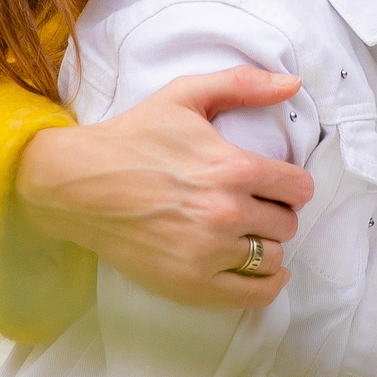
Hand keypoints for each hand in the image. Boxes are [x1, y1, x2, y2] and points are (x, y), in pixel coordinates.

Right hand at [15, 68, 317, 311]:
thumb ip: (243, 84)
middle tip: (257, 208)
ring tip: (250, 236)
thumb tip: (293, 82)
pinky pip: (253, 295)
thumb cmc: (133, 137)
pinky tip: (265, 273)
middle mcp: (227, 213)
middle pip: (287, 224)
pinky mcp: (191, 283)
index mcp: (234, 168)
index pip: (298, 188)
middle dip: (277, 214)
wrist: (78, 184)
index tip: (280, 186)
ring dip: (268, 246)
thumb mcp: (185, 95)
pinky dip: (267, 285)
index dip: (292, 186)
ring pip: (273, 259)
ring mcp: (209, 252)